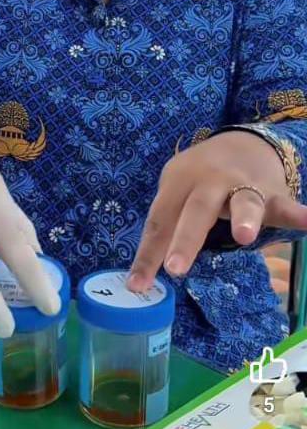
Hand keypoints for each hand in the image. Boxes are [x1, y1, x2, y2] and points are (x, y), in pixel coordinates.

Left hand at [128, 131, 306, 291]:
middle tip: (175, 269)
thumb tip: (144, 275)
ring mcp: (243, 185)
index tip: (137, 285)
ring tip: (244, 236)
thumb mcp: (177, 194)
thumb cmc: (199, 180)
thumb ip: (167, 229)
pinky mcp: (273, 193)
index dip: (147, 254)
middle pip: (196, 210)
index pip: (160, 220)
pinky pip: (285, 205)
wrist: (241, 143)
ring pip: (243, 201)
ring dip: (244, 217)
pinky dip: (298, 214)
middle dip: (186, 239)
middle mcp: (210, 180)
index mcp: (179, 181)